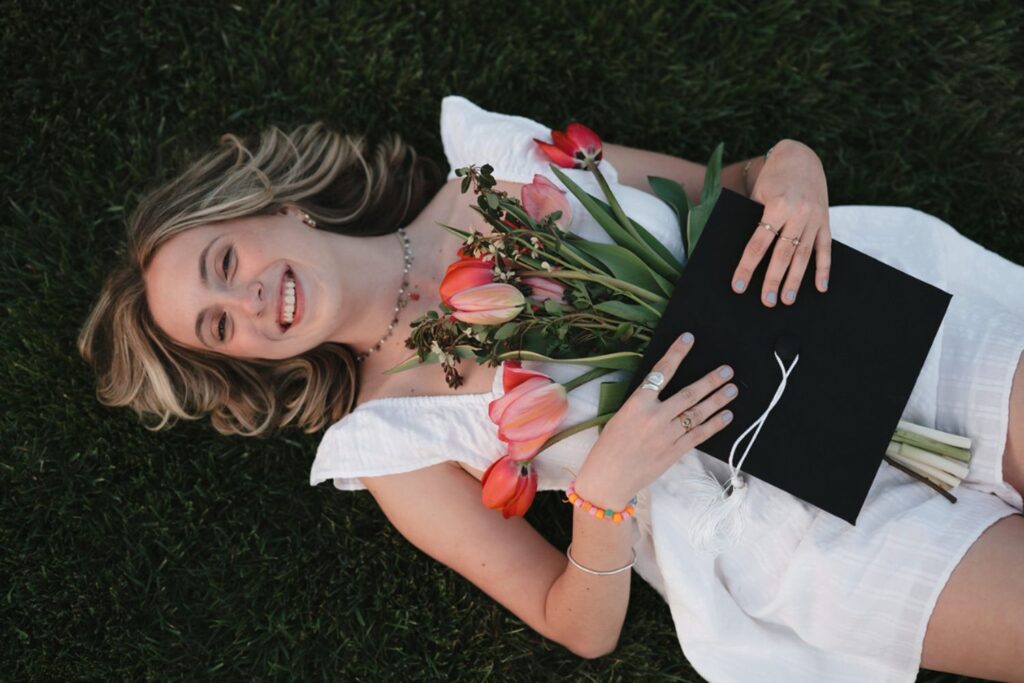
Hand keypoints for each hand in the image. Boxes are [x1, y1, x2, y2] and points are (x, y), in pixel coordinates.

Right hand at [574, 333, 738, 508]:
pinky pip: (699, 434)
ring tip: (732, 390)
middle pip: (689, 394)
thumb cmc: (609, 446)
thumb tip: (664, 393)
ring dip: (718, 400)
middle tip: (727, 371)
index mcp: (637, 403)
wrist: (608, 478)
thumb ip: (643, 403)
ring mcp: (667, 435)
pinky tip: (727, 416)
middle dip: (711, 381)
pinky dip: (715, 424)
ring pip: (698, 413)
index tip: (688, 339)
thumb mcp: (621, 416)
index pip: (661, 372)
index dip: (676, 354)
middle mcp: (655, 416)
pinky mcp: (675, 451)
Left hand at [733, 139, 831, 306]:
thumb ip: (757, 221)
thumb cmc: (772, 178)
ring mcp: (815, 218)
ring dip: (796, 279)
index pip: (758, 244)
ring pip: (804, 254)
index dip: (747, 266)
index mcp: (777, 205)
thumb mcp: (759, 194)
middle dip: (773, 279)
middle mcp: (799, 213)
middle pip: (783, 253)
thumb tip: (749, 256)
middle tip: (766, 301)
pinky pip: (826, 248)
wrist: (799, 156)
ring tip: (787, 299)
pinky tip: (820, 287)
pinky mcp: (826, 220)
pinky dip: (824, 268)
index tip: (738, 286)